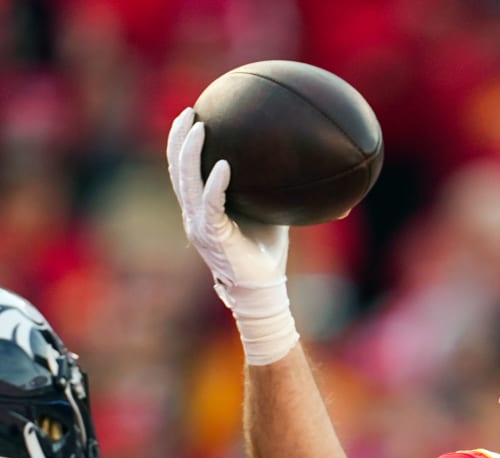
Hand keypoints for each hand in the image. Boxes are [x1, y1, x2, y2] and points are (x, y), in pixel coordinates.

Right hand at [166, 107, 298, 364]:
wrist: (264, 290)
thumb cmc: (267, 254)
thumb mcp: (269, 214)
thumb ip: (274, 191)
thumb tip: (308, 169)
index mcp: (201, 209)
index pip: (183, 171)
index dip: (182, 144)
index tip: (192, 117)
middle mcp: (194, 215)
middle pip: (176, 169)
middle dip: (179, 137)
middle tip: (190, 111)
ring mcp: (200, 225)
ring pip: (185, 181)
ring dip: (189, 152)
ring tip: (198, 126)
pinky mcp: (213, 236)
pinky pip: (210, 204)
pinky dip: (214, 184)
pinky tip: (222, 165)